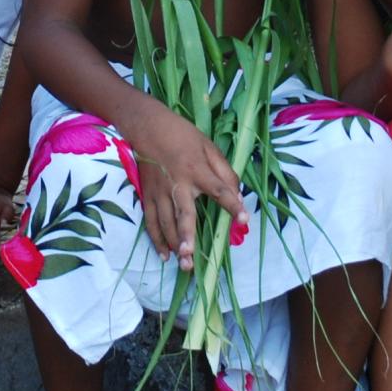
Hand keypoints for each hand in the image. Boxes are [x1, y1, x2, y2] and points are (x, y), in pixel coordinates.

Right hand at [125, 103, 245, 265]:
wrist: (147, 126)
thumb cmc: (182, 135)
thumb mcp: (208, 146)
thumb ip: (224, 171)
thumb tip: (238, 194)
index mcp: (197, 169)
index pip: (218, 190)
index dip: (232, 204)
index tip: (244, 219)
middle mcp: (178, 184)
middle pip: (184, 214)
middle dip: (187, 236)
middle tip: (191, 256)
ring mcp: (160, 191)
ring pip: (166, 223)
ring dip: (174, 244)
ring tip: (183, 264)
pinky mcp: (147, 195)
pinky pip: (151, 221)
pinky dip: (157, 239)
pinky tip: (165, 255)